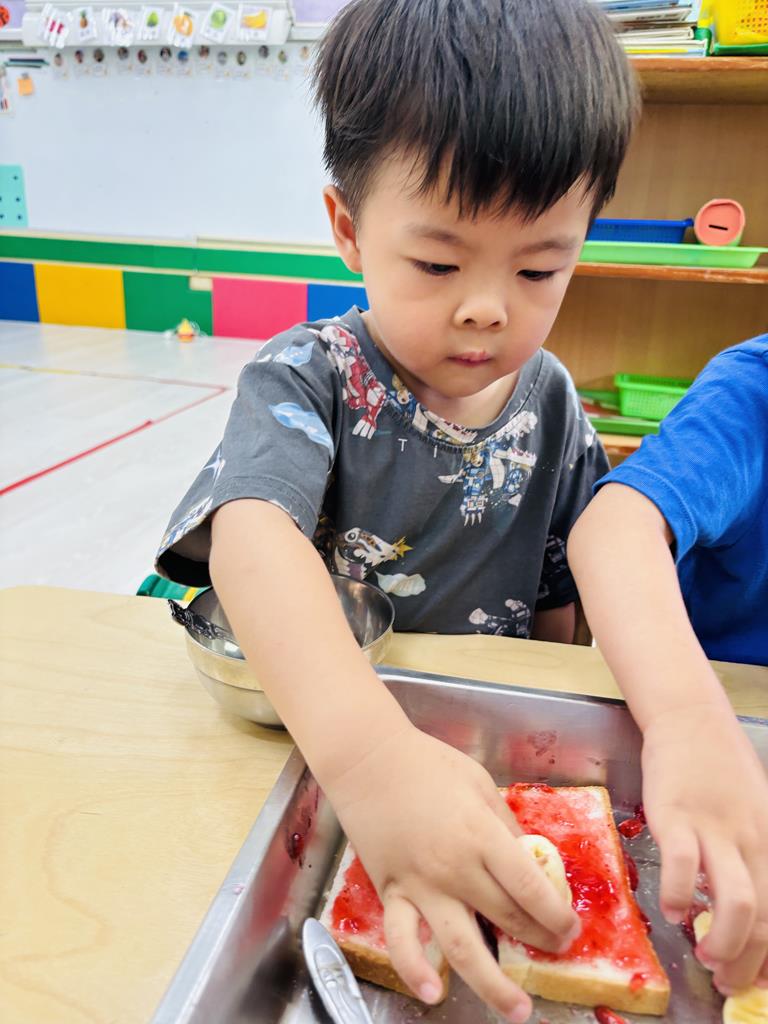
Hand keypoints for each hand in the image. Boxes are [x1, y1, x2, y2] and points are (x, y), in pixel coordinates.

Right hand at [325, 725, 579, 1020]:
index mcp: (482, 835)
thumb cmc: (426, 764)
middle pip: (507, 918)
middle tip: (556, 949)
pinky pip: (402, 940)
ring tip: (516, 1009)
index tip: (570, 927)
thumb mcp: (480, 784)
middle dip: (540, 940)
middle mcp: (455, 868)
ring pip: (461, 947)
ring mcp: (421, 885)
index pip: (531, 890)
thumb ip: (505, 826)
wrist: (368, 760)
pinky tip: (431, 992)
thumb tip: (527, 862)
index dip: (557, 915)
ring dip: (492, 983)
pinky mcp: (392, 892)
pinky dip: (414, 970)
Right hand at [641, 703, 767, 993]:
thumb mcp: (755, 811)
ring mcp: (717, 829)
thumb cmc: (720, 766)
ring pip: (738, 904)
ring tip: (704, 954)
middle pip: (766, 919)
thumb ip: (754, 853)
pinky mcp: (678, 816)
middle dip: (747, 963)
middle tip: (726, 979)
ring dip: (724, 944)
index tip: (754, 978)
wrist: (690, 719)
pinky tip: (672, 910)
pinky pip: (684, 868)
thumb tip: (748, 906)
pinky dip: (679, 898)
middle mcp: (754, 841)